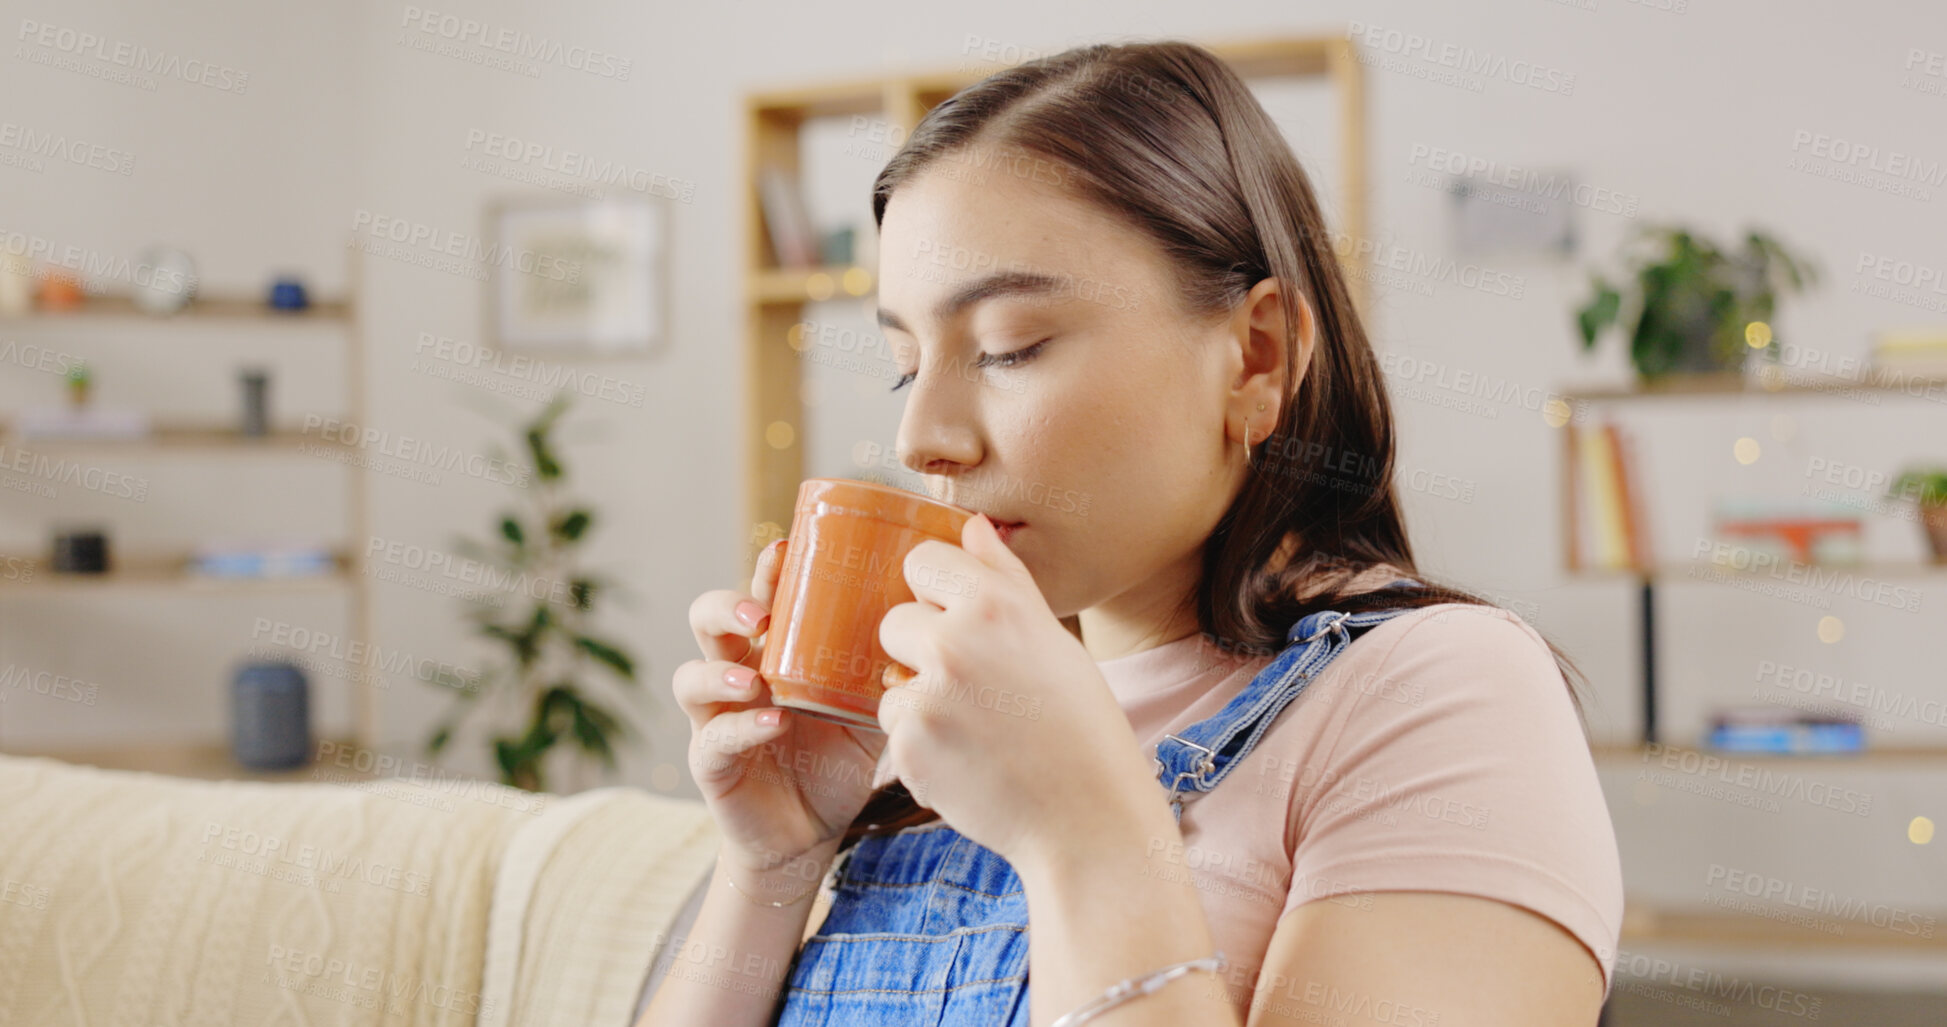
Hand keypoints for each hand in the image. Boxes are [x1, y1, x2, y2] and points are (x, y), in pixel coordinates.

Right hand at [675, 539, 887, 884]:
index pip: (760, 595)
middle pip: (707, 620)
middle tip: (763, 614)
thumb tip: (938, 625)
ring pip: (691, 677)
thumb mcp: (869, 705)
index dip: (766, 570)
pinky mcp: (711, 763)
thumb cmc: (838, 758)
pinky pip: (713, 738)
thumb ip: (887, 669)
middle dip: (728, 608)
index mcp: (773, 650)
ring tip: (753, 677)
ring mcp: (716, 717)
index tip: (787, 548)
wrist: (810, 832)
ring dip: (719, 670)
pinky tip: (772, 724)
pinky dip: (741, 727)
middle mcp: (737, 673)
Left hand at [875, 514, 1162, 869]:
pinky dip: (922, 747)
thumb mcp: (1054, 640)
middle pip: (893, 621)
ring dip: (919, 702)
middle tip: (973, 686)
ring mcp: (926, 697)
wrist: (1088, 819)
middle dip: (921, 650)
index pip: (922, 561)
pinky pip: (894, 731)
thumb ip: (1005, 579)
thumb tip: (973, 526)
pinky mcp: (907, 748)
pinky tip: (968, 761)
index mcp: (995, 605)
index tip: (956, 617)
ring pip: (891, 681)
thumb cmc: (1081, 726)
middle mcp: (954, 642)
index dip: (935, 590)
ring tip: (977, 730)